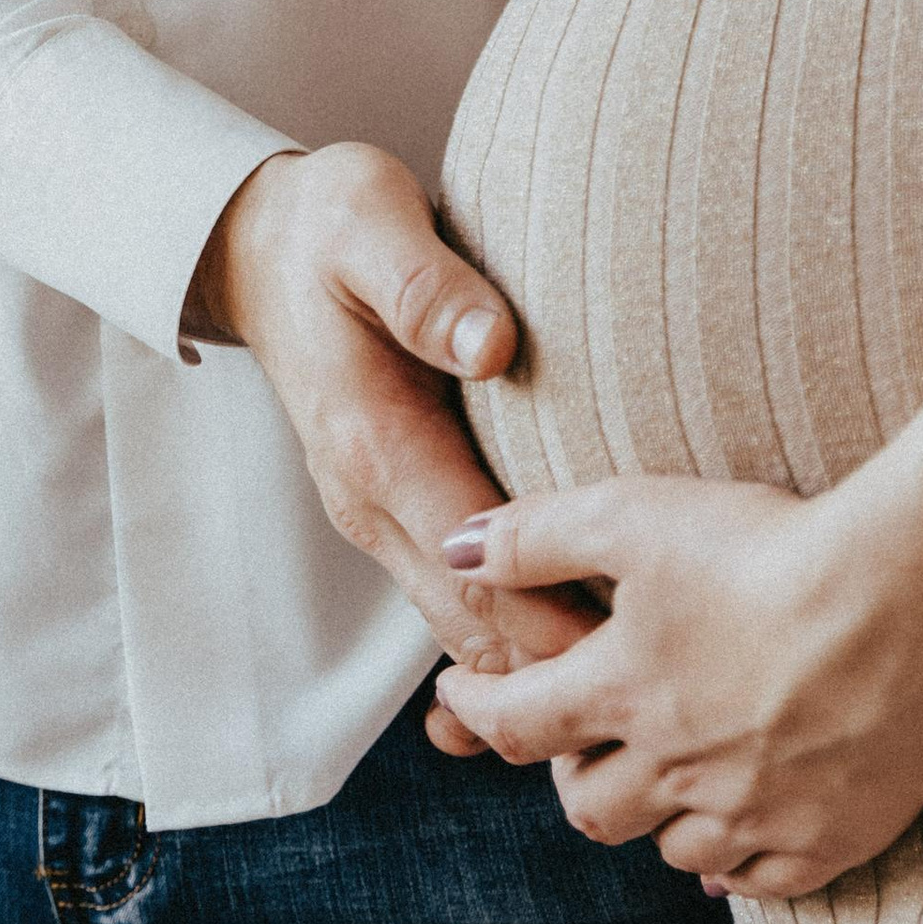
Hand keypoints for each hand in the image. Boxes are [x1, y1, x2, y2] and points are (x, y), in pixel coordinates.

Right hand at [187, 145, 598, 689]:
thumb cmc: (326, 224)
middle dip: (560, 672)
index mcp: (374, 443)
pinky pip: (454, 601)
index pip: (475, 567)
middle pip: (473, 625)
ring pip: (463, 628)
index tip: (639, 650)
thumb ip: (427, 286)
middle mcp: (370, 499)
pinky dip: (510, 639)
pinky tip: (578, 657)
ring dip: (538, 666)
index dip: (553, 618)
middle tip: (667, 699)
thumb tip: (494, 345)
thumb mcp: (371, 224)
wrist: (255, 244)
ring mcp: (378, 512)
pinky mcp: (395, 509)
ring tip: (640, 694)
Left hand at [431, 265, 922, 894]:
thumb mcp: (636, 514)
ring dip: (650, 818)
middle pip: (591, 804)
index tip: (461, 698)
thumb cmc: (771, 546)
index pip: (518, 723)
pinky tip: (728, 845)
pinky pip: (758, 881)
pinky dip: (730, 866)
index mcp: (623, 691)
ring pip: (670, 847)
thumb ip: (537, 535)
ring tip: (657, 782)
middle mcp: (677, 767)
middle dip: (569, 773)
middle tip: (573, 742)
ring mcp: (754, 812)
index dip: (479, 708)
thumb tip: (454, 550)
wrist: (911, 601)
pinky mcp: (828, 838)